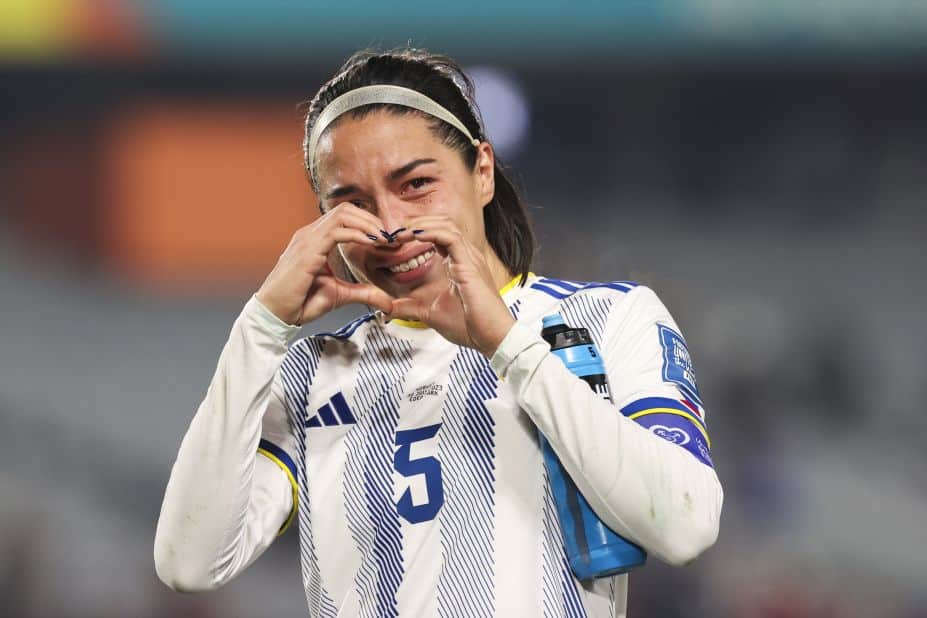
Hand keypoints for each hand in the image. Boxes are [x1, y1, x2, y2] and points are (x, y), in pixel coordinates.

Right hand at [256, 203, 394, 325]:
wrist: (276, 314)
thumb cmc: (300, 302)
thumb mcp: (340, 295)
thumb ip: (364, 293)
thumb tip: (387, 302)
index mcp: (316, 239)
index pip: (345, 217)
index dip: (369, 224)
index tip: (388, 239)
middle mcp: (310, 234)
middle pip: (346, 209)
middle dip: (372, 219)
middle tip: (391, 236)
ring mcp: (307, 239)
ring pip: (343, 214)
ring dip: (368, 223)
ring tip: (384, 238)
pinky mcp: (307, 250)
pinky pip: (337, 231)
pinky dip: (359, 234)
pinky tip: (372, 243)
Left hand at [387, 217, 515, 356]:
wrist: (492, 338)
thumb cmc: (469, 326)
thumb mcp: (429, 314)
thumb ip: (408, 308)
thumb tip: (385, 309)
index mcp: (459, 264)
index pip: (439, 234)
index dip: (416, 232)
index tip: (395, 240)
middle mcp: (466, 256)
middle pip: (442, 223)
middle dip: (416, 223)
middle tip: (394, 233)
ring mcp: (469, 258)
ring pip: (446, 225)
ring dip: (420, 225)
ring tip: (400, 233)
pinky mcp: (469, 264)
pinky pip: (450, 237)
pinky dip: (430, 233)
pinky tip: (413, 237)